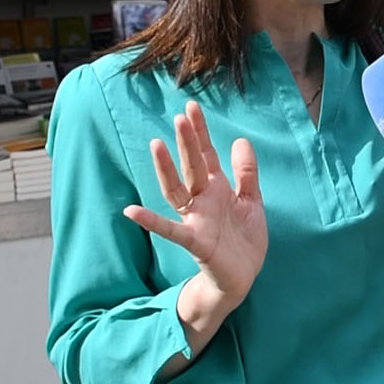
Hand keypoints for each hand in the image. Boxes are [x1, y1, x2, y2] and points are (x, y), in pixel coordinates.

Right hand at [123, 100, 267, 305]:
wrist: (243, 276)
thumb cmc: (244, 238)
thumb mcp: (252, 201)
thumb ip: (246, 173)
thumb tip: (241, 140)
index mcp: (217, 189)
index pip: (206, 155)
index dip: (200, 133)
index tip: (191, 107)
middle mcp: (202, 200)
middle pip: (192, 166)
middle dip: (188, 142)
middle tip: (181, 116)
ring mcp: (196, 219)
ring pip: (177, 190)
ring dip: (167, 169)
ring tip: (157, 145)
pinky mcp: (195, 241)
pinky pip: (170, 230)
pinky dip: (151, 221)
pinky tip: (131, 211)